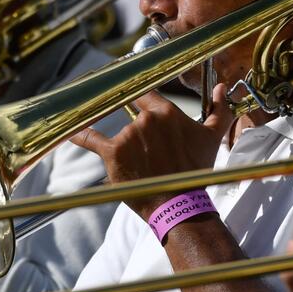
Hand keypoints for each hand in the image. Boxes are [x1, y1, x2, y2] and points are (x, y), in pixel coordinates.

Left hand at [70, 83, 232, 218]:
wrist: (181, 205)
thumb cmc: (196, 172)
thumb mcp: (212, 139)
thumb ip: (219, 110)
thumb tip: (224, 88)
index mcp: (166, 112)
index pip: (144, 92)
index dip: (137, 93)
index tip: (129, 86)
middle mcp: (145, 119)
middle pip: (132, 114)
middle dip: (137, 129)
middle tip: (142, 142)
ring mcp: (128, 135)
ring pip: (120, 132)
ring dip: (128, 147)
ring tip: (143, 168)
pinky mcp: (113, 153)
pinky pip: (90, 139)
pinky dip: (78, 134)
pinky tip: (68, 129)